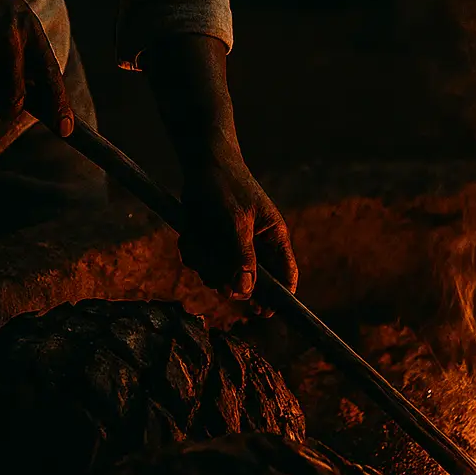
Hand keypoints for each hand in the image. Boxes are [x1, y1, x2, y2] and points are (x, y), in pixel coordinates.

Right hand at [0, 0, 74, 136]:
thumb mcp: (11, 18)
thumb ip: (24, 53)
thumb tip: (35, 99)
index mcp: (29, 28)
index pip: (51, 74)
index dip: (59, 105)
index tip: (66, 129)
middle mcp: (12, 38)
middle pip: (16, 97)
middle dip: (8, 106)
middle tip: (2, 102)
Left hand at [179, 156, 297, 302]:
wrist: (199, 161)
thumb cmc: (224, 184)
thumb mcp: (234, 221)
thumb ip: (241, 256)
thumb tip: (245, 292)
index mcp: (273, 237)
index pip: (285, 276)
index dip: (277, 298)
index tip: (261, 313)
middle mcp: (255, 244)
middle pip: (248, 283)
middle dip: (226, 279)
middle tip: (214, 271)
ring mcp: (232, 244)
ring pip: (220, 275)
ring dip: (204, 263)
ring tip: (197, 238)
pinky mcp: (212, 241)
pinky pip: (202, 262)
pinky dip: (193, 251)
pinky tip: (190, 233)